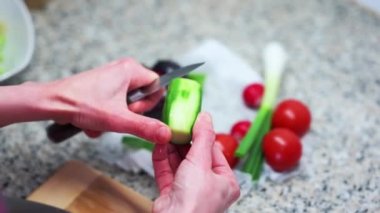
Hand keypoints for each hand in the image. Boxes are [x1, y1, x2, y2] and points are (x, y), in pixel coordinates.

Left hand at [49, 58, 170, 143]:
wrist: (52, 102)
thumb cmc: (81, 104)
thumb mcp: (119, 119)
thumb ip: (146, 127)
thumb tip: (166, 134)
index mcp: (131, 69)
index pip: (157, 86)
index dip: (148, 104)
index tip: (132, 111)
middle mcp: (122, 69)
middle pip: (142, 96)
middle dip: (129, 113)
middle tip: (116, 115)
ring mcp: (111, 77)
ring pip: (127, 103)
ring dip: (116, 117)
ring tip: (101, 119)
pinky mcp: (102, 86)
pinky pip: (114, 102)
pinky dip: (106, 114)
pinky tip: (93, 120)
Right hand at [152, 113, 239, 212]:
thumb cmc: (196, 202)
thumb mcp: (201, 162)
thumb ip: (202, 138)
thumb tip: (205, 117)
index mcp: (224, 181)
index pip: (214, 152)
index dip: (203, 135)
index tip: (193, 120)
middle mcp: (208, 187)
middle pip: (195, 157)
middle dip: (184, 141)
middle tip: (176, 125)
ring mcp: (189, 191)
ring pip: (180, 164)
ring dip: (171, 149)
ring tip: (165, 132)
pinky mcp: (172, 195)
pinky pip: (167, 173)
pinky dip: (162, 160)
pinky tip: (158, 146)